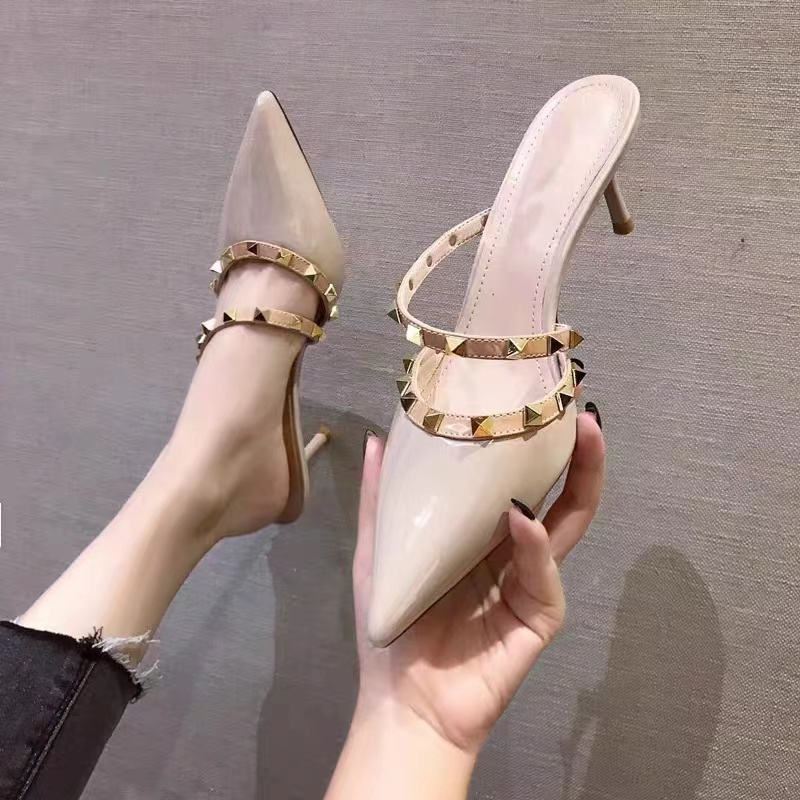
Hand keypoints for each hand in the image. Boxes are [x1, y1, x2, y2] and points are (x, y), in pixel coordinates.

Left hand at [325, 412, 604, 798]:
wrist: (403, 701)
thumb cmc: (392, 627)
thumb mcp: (379, 553)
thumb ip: (380, 500)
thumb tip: (379, 439)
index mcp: (480, 534)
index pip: (516, 480)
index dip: (528, 444)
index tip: (533, 399)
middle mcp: (513, 551)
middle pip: (556, 494)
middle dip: (576, 452)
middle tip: (581, 407)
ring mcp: (532, 582)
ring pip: (568, 524)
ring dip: (580, 479)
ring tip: (585, 435)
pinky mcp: (540, 615)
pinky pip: (544, 573)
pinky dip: (534, 544)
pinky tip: (520, 518)